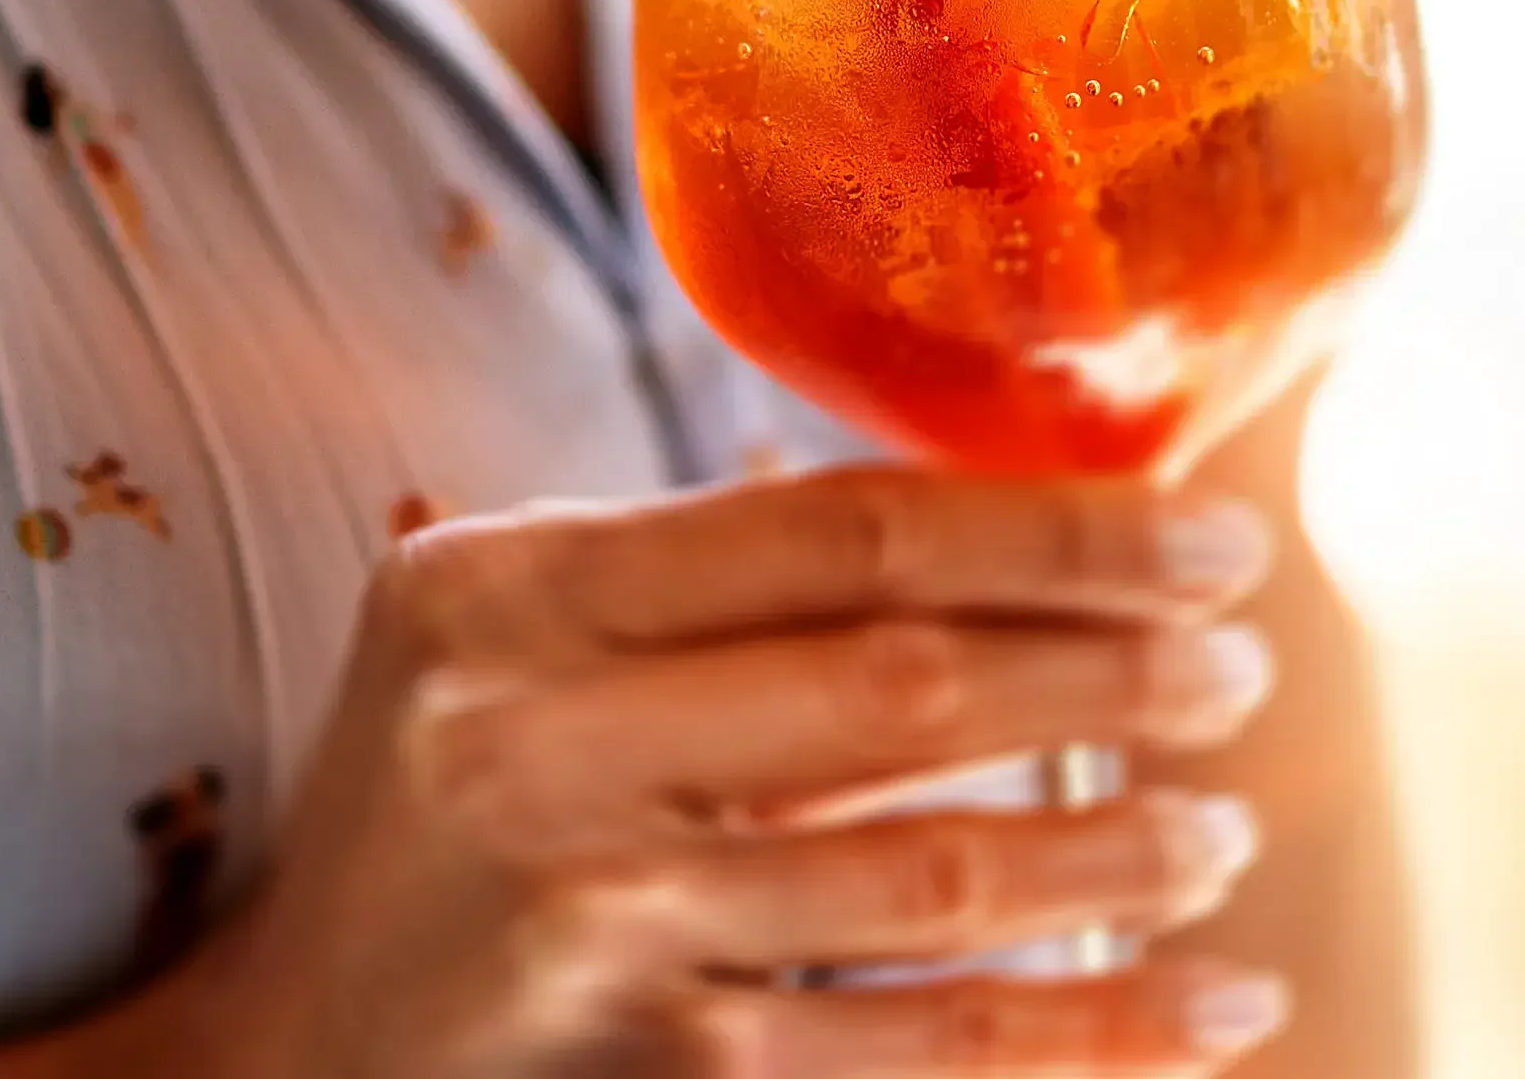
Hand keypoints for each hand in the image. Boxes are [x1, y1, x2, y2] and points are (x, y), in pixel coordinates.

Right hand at [121, 468, 1283, 1078]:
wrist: (285, 1051)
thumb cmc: (429, 783)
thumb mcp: (488, 620)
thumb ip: (675, 557)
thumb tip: (967, 501)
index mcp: (509, 595)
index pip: (826, 533)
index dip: (1040, 528)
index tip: (1195, 525)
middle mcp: (546, 748)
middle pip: (899, 693)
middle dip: (1110, 670)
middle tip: (1240, 659)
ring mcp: (604, 928)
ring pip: (934, 887)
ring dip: (1119, 854)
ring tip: (1223, 822)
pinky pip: (925, 1058)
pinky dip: (1091, 1034)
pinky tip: (1208, 1006)